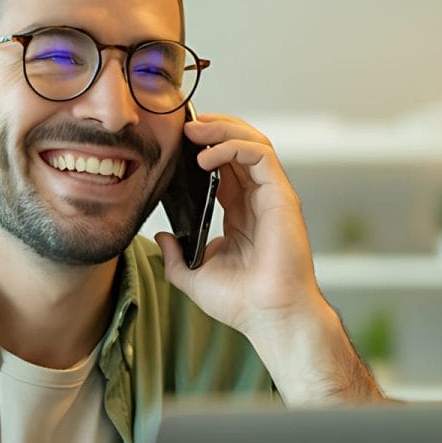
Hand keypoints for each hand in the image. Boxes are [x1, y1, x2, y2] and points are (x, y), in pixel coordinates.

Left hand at [153, 113, 323, 333]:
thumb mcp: (194, 278)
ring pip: (253, 142)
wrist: (269, 316)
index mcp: (240, 213)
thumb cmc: (241, 302)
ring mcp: (271, 196)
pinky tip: (205, 157)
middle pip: (239, 147)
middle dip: (212, 129)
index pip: (224, 167)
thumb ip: (175, 258)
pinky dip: (232, 147)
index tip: (177, 141)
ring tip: (192, 130)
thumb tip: (160, 237)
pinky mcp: (281, 196)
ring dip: (222, 130)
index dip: (203, 148)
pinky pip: (260, 155)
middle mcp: (257, 200)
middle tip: (183, 126)